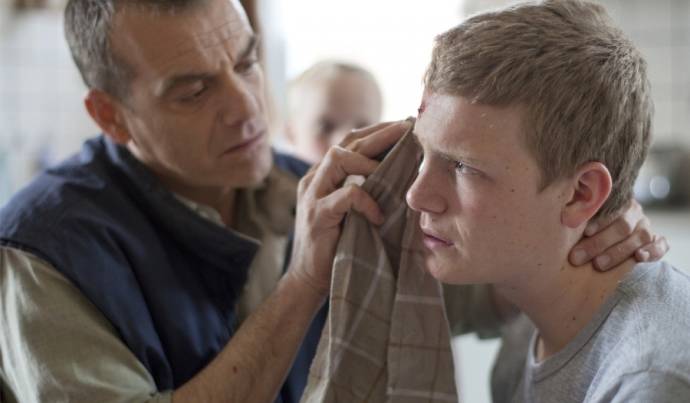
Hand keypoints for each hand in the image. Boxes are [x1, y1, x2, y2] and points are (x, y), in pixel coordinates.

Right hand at [287, 121, 410, 295]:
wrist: (308, 280)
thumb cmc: (335, 247)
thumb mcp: (351, 213)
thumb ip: (364, 191)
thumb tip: (401, 174)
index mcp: (322, 176)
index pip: (349, 142)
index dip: (376, 131)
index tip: (404, 127)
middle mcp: (314, 180)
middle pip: (346, 143)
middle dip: (379, 133)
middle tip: (407, 128)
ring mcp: (312, 196)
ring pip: (339, 158)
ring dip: (369, 161)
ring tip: (391, 169)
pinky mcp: (317, 216)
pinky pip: (346, 196)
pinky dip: (366, 201)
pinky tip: (379, 215)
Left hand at [569, 199, 668, 269]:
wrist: (602, 235)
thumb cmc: (583, 228)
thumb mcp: (581, 218)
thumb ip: (577, 214)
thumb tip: (563, 215)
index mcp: (615, 201)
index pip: (610, 208)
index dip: (599, 220)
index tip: (585, 232)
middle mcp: (633, 212)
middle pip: (622, 226)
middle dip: (599, 243)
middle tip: (577, 257)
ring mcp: (646, 227)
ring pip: (639, 237)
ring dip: (618, 252)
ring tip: (598, 265)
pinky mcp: (656, 241)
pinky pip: (660, 245)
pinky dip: (653, 251)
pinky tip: (640, 257)